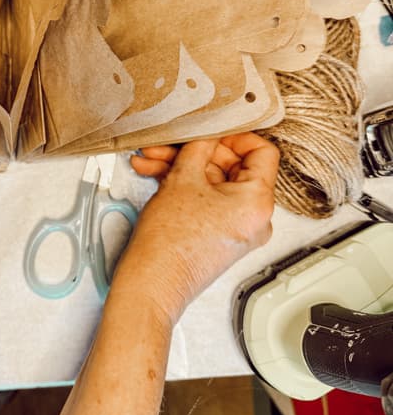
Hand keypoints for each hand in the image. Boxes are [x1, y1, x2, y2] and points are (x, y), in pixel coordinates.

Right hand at [113, 133, 278, 326]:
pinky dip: (185, 186)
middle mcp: (256, 217)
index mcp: (259, 202)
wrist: (151, 283)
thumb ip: (200, 147)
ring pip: (215, 182)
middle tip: (170, 144)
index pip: (263, 152)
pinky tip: (155, 175)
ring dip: (183, 167)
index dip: (234, 136)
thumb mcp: (183, 177)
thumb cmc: (169, 243)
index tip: (212, 130)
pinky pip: (209, 200)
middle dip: (197, 152)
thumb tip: (207, 134)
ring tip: (152, 160)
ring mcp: (239, 228)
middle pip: (233, 167)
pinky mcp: (221, 235)